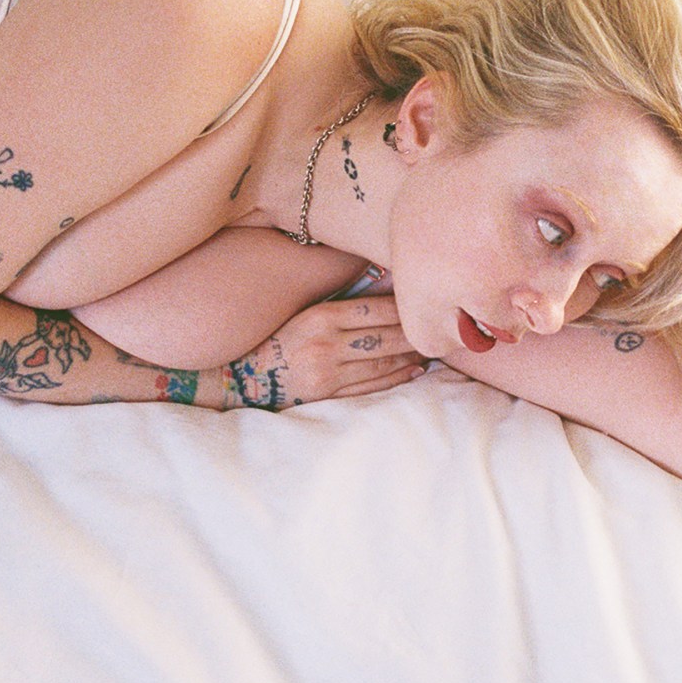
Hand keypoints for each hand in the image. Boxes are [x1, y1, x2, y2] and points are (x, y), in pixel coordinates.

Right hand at [225, 294, 426, 409]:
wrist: (243, 376)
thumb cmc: (278, 338)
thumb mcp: (304, 312)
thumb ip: (342, 305)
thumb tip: (386, 286)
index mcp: (320, 317)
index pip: (377, 309)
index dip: (405, 308)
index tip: (424, 303)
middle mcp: (326, 345)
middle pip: (386, 338)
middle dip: (415, 334)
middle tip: (438, 328)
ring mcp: (328, 373)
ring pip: (383, 364)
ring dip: (411, 356)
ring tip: (430, 348)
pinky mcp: (328, 396)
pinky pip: (372, 386)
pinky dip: (397, 378)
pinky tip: (414, 370)